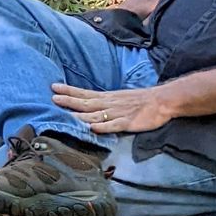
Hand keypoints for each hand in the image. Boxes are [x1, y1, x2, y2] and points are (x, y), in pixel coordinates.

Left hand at [51, 83, 175, 133]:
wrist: (161, 101)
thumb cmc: (139, 100)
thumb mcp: (118, 97)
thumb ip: (103, 102)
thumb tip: (86, 104)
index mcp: (107, 98)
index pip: (84, 93)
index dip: (69, 91)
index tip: (54, 87)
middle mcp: (109, 104)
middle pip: (86, 103)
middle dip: (69, 101)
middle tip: (53, 98)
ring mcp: (118, 114)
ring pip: (96, 115)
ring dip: (81, 115)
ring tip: (66, 114)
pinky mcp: (128, 123)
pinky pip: (114, 126)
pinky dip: (103, 127)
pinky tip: (93, 128)